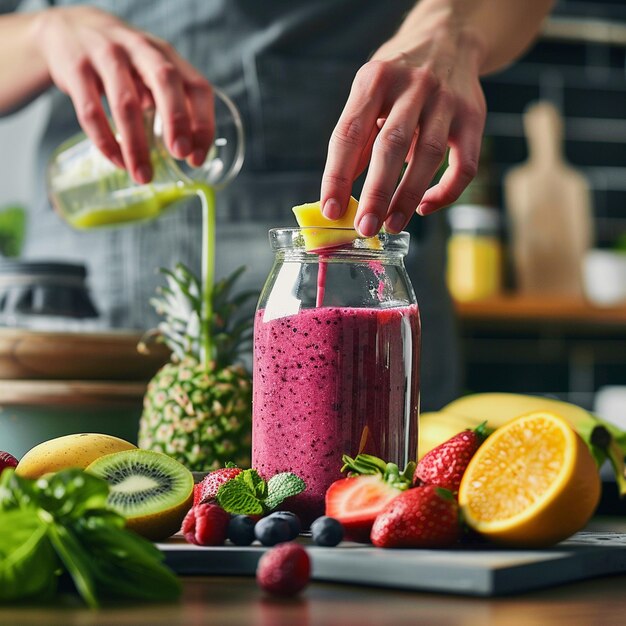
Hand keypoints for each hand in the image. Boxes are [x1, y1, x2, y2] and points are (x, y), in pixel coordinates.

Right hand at [32, 6, 213, 182]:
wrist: (66, 28)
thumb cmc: (122, 62)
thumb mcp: (151, 70)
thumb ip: (170, 101)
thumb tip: (188, 150)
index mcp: (167, 55)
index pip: (197, 87)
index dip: (202, 124)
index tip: (196, 159)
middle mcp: (140, 49)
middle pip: (166, 81)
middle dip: (176, 121)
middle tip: (179, 155)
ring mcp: (106, 55)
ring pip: (126, 103)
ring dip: (137, 145)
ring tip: (143, 176)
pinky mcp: (75, 68)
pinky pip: (91, 110)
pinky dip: (106, 141)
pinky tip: (118, 162)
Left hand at [320, 13, 486, 234]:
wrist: (449, 37)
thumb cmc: (398, 77)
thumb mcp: (369, 94)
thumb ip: (357, 138)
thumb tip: (338, 192)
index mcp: (375, 79)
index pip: (350, 133)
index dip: (338, 175)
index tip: (331, 209)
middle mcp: (413, 86)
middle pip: (392, 145)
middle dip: (376, 192)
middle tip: (365, 227)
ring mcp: (447, 101)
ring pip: (430, 156)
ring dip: (408, 197)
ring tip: (392, 225)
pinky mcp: (473, 118)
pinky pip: (464, 165)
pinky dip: (446, 192)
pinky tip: (425, 207)